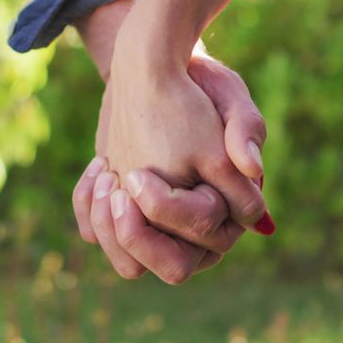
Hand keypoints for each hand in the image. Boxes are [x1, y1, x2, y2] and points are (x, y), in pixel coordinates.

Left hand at [73, 54, 272, 283]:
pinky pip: (99, 238)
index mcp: (233, 212)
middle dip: (138, 235)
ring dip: (110, 227)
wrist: (156, 74)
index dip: (170, 210)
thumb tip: (252, 169)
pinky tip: (99, 168)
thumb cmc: (200, 84)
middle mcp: (198, 235)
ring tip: (106, 176)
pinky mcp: (124, 219)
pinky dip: (89, 210)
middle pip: (173, 268)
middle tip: (118, 190)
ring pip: (131, 266)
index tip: (138, 173)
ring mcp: (159, 232)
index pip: (206, 234)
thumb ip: (246, 126)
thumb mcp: (226, 92)